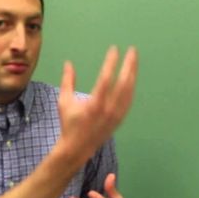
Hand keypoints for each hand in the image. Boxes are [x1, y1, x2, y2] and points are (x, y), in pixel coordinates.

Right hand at [57, 46, 137, 161]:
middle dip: (129, 65)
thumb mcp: (64, 102)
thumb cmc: (69, 124)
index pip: (106, 78)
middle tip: (133, 50)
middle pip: (123, 82)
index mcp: (95, 104)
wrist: (77, 148)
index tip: (114, 49)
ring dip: (133, 74)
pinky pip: (129, 100)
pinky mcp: (120, 119)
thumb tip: (68, 63)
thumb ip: (67, 81)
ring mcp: (116, 114)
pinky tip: (132, 77)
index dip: (111, 62)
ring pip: (129, 91)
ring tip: (134, 60)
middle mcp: (109, 109)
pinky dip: (131, 87)